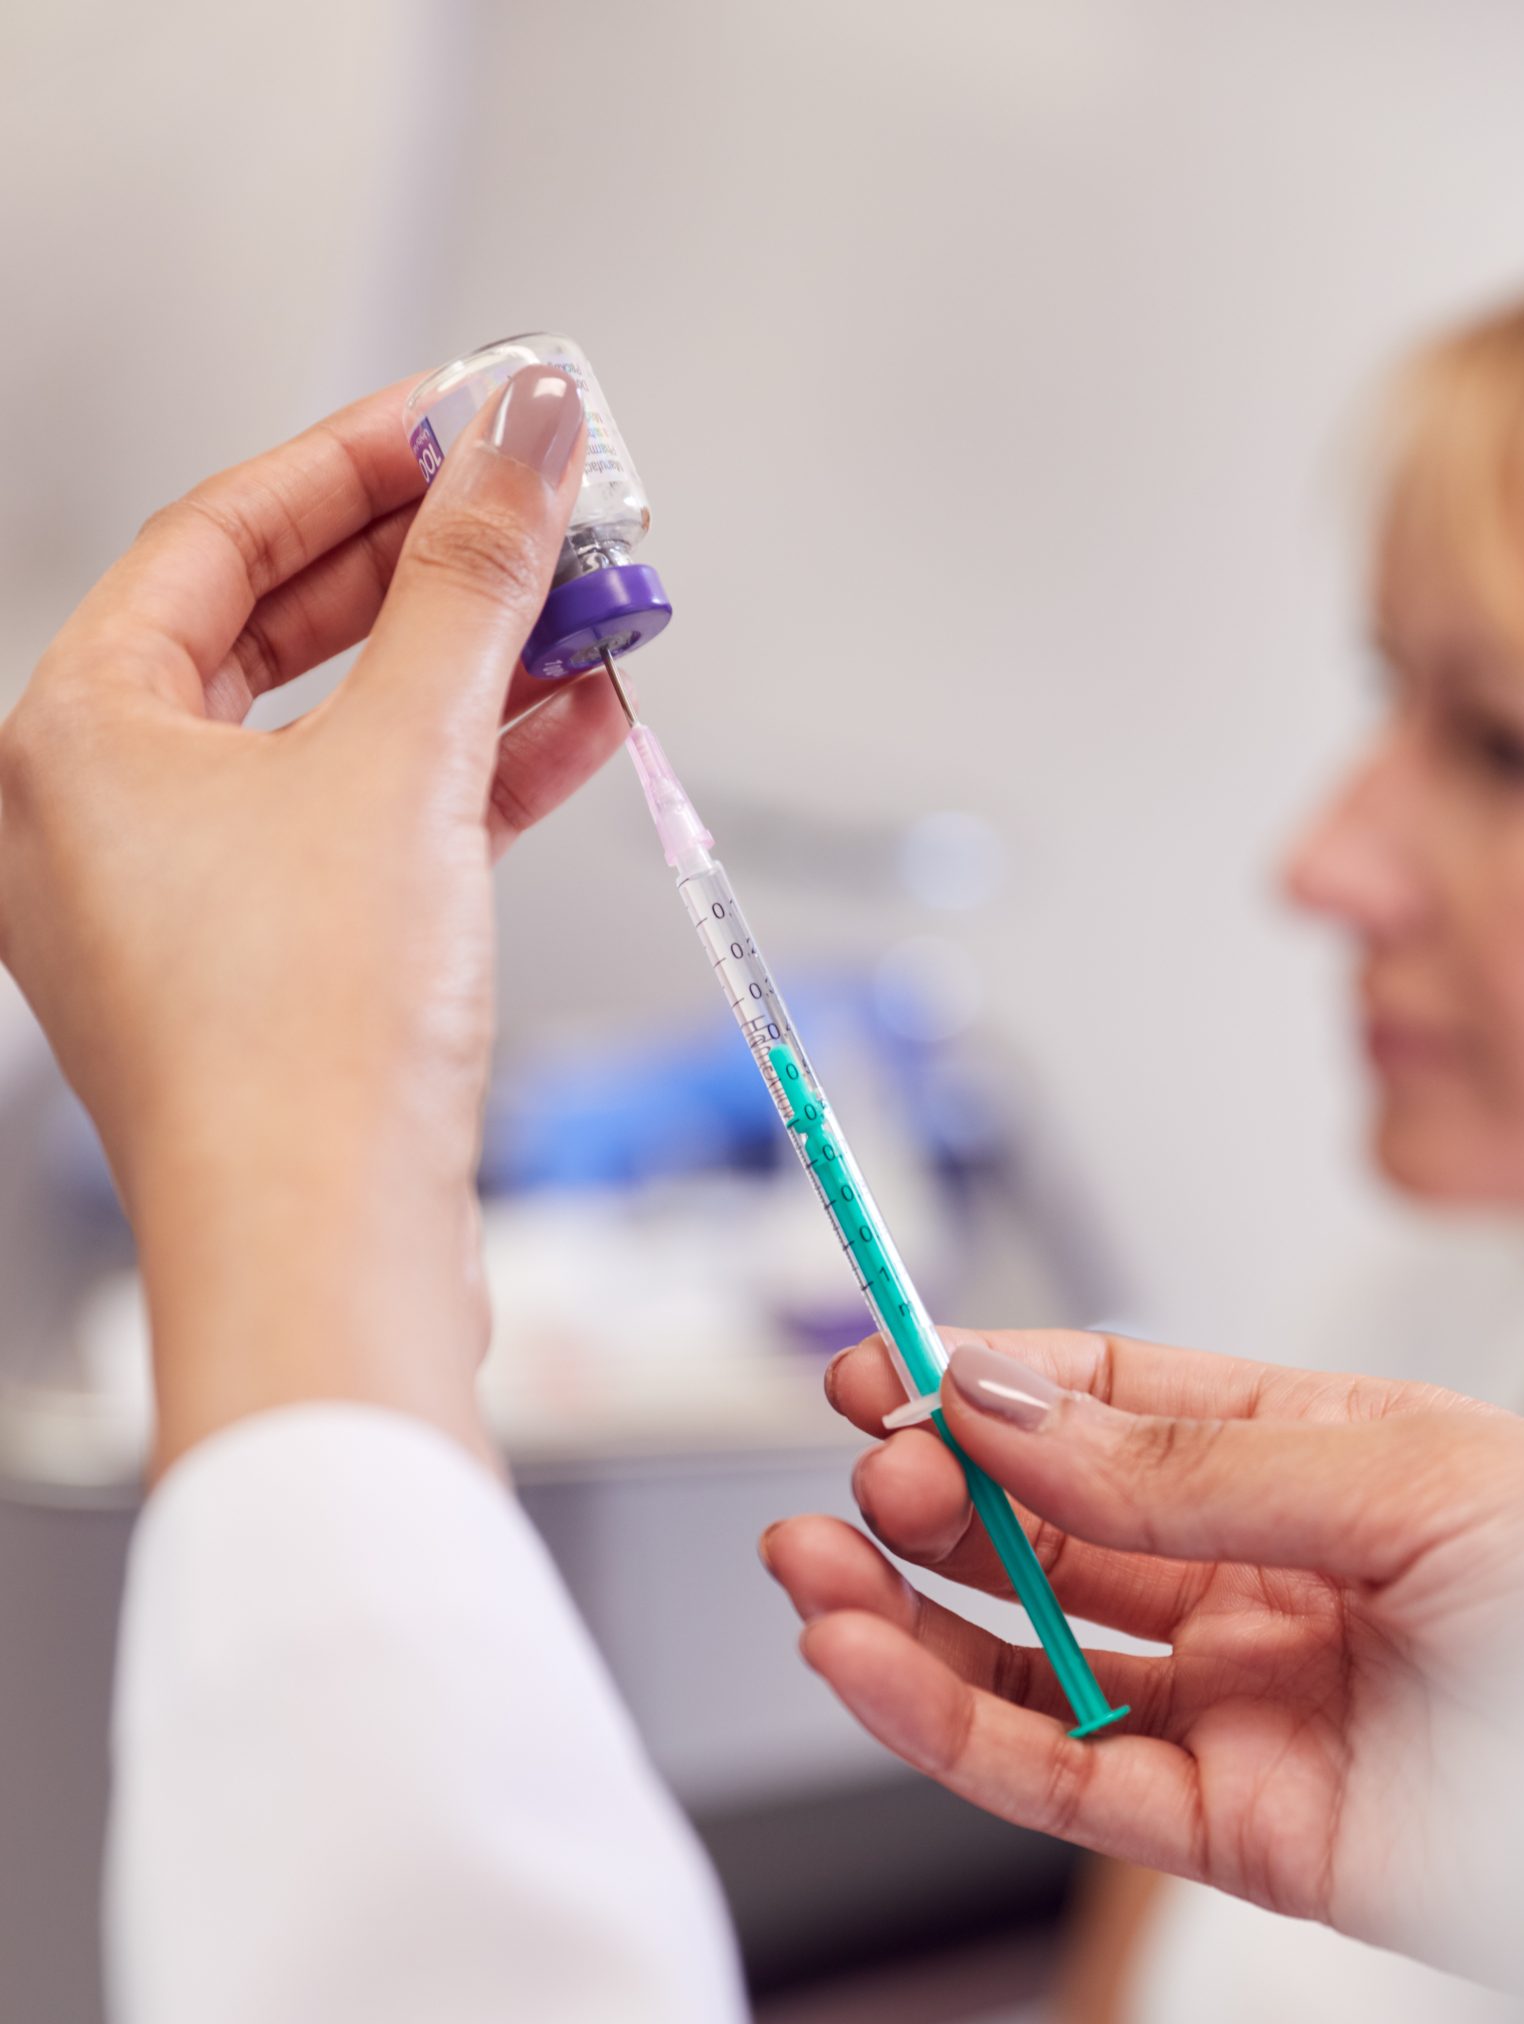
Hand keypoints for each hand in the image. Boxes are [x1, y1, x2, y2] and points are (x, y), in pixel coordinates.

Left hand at [0, 365, 627, 1472]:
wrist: (328, 1253)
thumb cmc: (299, 1044)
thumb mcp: (403, 762)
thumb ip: (471, 584)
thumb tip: (525, 438)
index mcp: (74, 736)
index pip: (220, 534)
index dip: (361, 460)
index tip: (474, 415)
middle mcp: (106, 813)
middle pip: (284, 630)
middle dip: (437, 570)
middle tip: (552, 508)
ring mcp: (188, 900)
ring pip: (342, 736)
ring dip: (477, 672)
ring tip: (596, 613)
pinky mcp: (275, 973)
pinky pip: (372, 830)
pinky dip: (472, 777)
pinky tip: (578, 729)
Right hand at [762, 1331, 1523, 1963]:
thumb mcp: (1419, 1479)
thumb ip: (1195, 1467)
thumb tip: (1011, 1407)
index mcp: (1320, 1462)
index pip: (1115, 1410)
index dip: (992, 1389)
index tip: (882, 1366)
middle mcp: (1267, 1581)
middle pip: (1052, 1531)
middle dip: (939, 1495)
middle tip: (866, 1467)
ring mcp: (1246, 1709)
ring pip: (1032, 1660)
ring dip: (908, 1615)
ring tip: (813, 1565)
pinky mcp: (1236, 1835)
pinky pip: (1062, 1776)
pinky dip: (951, 1724)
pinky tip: (871, 1664)